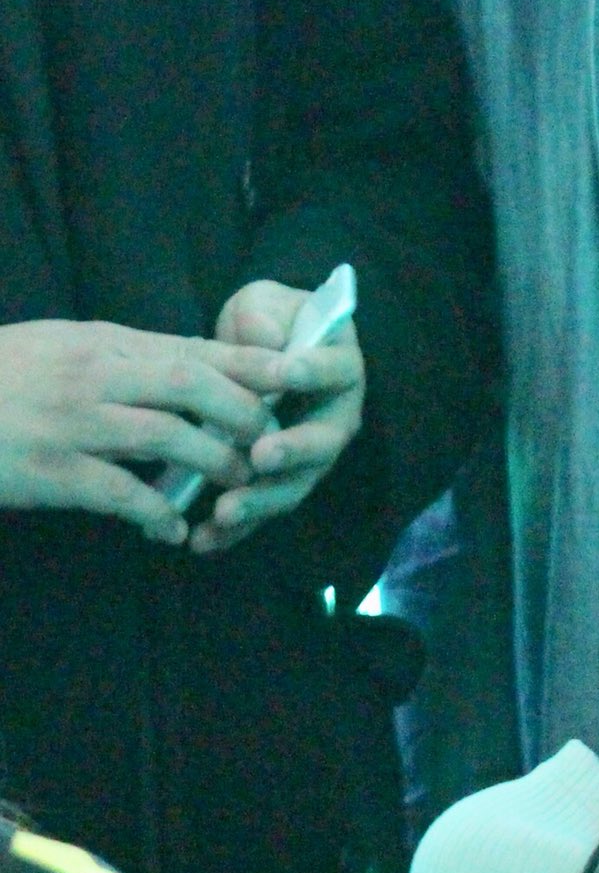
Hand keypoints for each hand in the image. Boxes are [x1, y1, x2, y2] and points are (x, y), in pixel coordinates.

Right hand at [0, 318, 284, 544]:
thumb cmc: (0, 377)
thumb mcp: (60, 346)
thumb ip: (120, 355)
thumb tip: (187, 363)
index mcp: (100, 342)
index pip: (191, 347)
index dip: (248, 361)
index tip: (294, 372)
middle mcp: (93, 375)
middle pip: (192, 385)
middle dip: (242, 413)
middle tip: (270, 440)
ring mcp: (73, 423)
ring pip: (168, 438)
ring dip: (212, 464)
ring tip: (236, 486)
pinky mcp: (51, 471)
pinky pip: (121, 493)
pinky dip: (154, 513)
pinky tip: (171, 530)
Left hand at [191, 280, 364, 554]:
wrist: (257, 354)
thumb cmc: (267, 323)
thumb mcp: (261, 304)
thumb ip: (263, 316)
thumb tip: (266, 340)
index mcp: (338, 368)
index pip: (334, 370)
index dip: (312, 372)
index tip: (284, 373)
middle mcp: (335, 419)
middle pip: (324, 442)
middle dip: (292, 452)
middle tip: (260, 456)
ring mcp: (309, 458)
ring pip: (295, 485)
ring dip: (261, 501)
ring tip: (224, 511)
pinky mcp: (280, 484)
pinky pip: (263, 512)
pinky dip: (235, 530)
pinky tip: (203, 542)